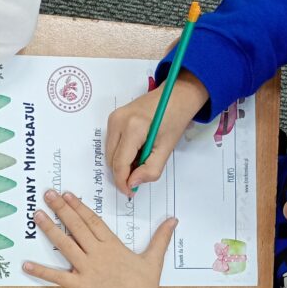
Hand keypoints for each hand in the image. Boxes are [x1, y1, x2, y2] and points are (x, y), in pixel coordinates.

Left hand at [23, 190, 175, 287]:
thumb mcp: (154, 260)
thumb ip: (161, 238)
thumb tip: (173, 220)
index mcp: (113, 246)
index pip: (93, 221)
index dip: (79, 206)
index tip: (67, 194)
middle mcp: (98, 254)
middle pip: (77, 226)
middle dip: (61, 209)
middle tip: (47, 194)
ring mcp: (88, 269)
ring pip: (66, 245)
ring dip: (50, 229)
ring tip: (37, 216)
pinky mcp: (80, 286)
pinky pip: (57, 277)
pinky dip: (41, 271)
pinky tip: (26, 264)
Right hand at [106, 70, 208, 194]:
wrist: (177, 94)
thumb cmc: (175, 118)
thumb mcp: (167, 148)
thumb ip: (150, 170)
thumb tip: (132, 184)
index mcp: (133, 127)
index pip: (120, 164)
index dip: (123, 182)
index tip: (130, 193)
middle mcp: (117, 121)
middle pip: (112, 160)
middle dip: (123, 173)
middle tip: (139, 176)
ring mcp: (113, 118)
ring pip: (109, 154)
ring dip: (122, 164)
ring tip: (140, 161)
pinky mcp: (112, 118)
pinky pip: (111, 145)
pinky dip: (121, 153)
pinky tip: (135, 151)